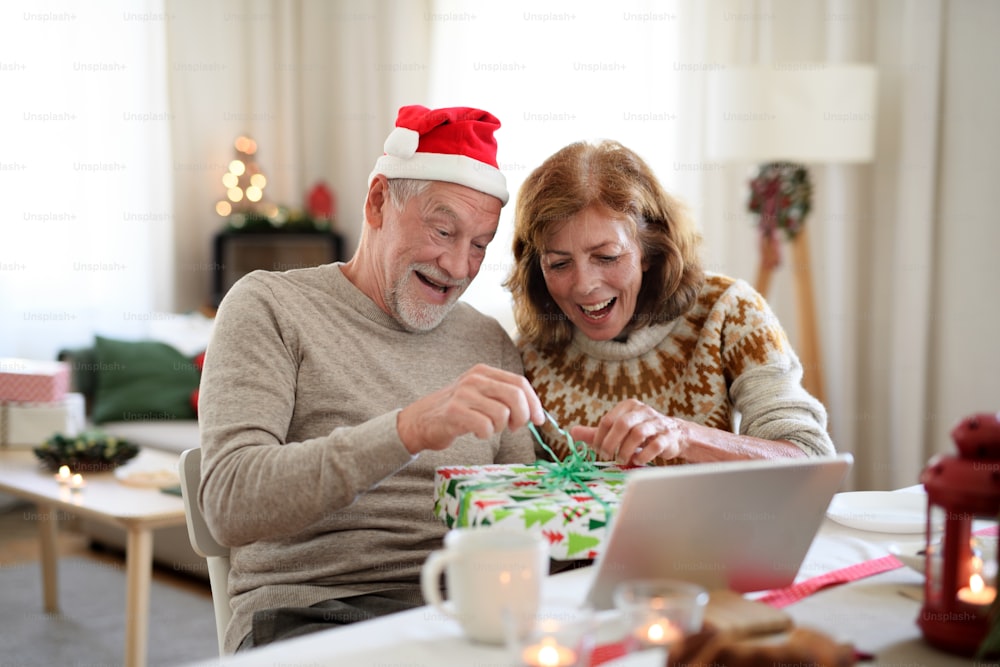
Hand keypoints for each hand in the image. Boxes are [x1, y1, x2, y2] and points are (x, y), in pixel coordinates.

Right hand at [397, 364, 544, 453]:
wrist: (420, 421)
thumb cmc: (457, 411)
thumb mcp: (481, 396)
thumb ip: (505, 398)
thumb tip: (536, 414)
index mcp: (484, 371)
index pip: (520, 383)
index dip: (534, 403)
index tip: (538, 420)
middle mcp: (474, 378)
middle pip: (515, 396)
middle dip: (522, 416)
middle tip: (514, 428)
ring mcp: (463, 394)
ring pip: (502, 413)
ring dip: (500, 427)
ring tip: (488, 428)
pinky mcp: (454, 412)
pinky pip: (485, 427)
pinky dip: (485, 434)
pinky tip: (476, 432)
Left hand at [569, 398, 686, 465]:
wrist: (675, 435)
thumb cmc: (641, 433)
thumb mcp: (618, 430)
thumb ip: (596, 432)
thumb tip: (572, 432)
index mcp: (628, 406)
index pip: (608, 420)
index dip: (599, 437)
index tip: (598, 451)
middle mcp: (643, 411)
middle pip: (622, 425)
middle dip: (611, 443)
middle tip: (607, 456)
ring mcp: (657, 423)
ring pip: (638, 434)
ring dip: (626, 450)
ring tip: (621, 459)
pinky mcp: (668, 436)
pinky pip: (654, 445)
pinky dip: (643, 455)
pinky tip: (637, 460)